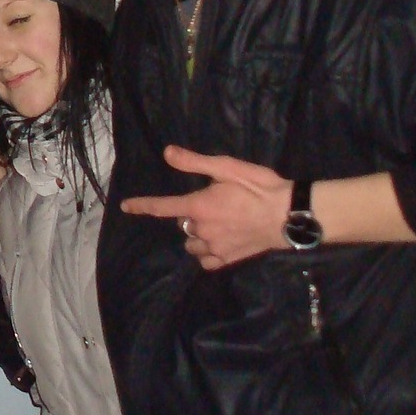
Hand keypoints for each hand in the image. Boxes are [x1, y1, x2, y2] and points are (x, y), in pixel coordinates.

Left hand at [121, 145, 293, 269]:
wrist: (290, 215)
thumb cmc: (259, 187)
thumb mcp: (227, 167)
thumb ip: (194, 163)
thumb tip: (167, 153)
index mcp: (198, 207)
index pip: (161, 207)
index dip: (142, 206)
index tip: (125, 206)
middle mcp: (202, 230)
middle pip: (183, 224)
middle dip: (189, 215)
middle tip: (212, 203)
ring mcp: (215, 248)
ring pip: (192, 244)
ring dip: (196, 234)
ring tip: (214, 224)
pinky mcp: (229, 259)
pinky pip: (206, 261)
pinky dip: (205, 253)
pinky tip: (216, 244)